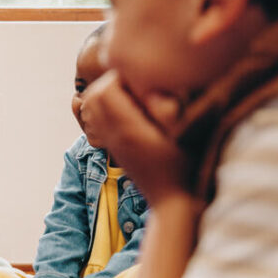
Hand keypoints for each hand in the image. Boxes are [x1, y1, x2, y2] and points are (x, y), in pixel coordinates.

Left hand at [81, 70, 189, 202]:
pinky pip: (97, 121)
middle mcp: (114, 136)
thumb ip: (167, 110)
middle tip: (137, 84)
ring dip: (108, 95)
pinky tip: (133, 112)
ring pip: (92, 108)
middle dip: (111, 82)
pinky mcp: (114, 150)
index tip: (144, 78)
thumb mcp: (184, 136)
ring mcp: (112, 144)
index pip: (105, 89)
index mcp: (129, 130)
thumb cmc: (186, 167)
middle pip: (93, 96)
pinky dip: (108, 110)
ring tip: (135, 96)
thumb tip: (154, 89)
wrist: (173, 202)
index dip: (122, 76)